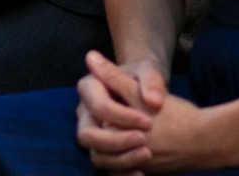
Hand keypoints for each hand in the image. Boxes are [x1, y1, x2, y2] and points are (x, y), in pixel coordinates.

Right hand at [76, 51, 166, 168]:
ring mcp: (92, 134)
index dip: (122, 117)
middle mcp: (85, 113)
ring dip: (121, 159)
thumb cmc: (145, 80)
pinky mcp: (102, 151)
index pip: (98, 105)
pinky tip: (142, 173)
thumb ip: (152, 82)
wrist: (150, 96)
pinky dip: (122, 174)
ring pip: (96, 155)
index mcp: (90, 87)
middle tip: (143, 140)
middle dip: (115, 140)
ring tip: (146, 155)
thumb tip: (153, 100)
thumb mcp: (150, 72)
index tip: (149, 122)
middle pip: (87, 134)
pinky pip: (106, 169)